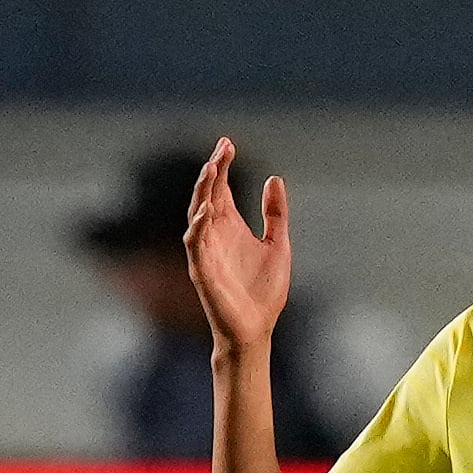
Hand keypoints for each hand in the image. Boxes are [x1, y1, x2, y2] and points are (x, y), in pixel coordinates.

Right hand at [182, 138, 289, 354]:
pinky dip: (199, 227)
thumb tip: (274, 179)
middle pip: (207, 195)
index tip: (228, 143)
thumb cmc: (263, 291)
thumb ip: (275, 214)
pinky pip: (195, 245)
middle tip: (222, 149)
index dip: (222, 165)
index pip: (221, 188)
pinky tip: (207, 211)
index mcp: (230, 226)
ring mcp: (206, 252)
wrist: (256, 329)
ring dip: (202, 193)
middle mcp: (214, 235)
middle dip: (213, 171)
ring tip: (212, 170)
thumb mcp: (278, 245)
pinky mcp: (202, 271)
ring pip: (196, 215)